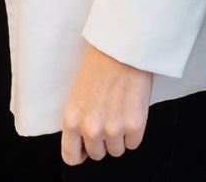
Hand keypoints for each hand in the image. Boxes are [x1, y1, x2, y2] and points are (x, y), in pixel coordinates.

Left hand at [61, 47, 152, 165]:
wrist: (123, 49)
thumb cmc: (100, 65)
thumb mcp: (77, 94)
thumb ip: (79, 119)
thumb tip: (84, 140)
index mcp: (72, 120)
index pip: (71, 156)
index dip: (80, 154)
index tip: (86, 149)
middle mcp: (91, 128)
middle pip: (97, 154)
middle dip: (103, 141)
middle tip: (108, 119)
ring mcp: (113, 129)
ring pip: (117, 150)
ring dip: (120, 137)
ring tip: (121, 112)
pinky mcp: (134, 126)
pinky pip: (133, 143)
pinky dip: (134, 132)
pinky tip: (131, 111)